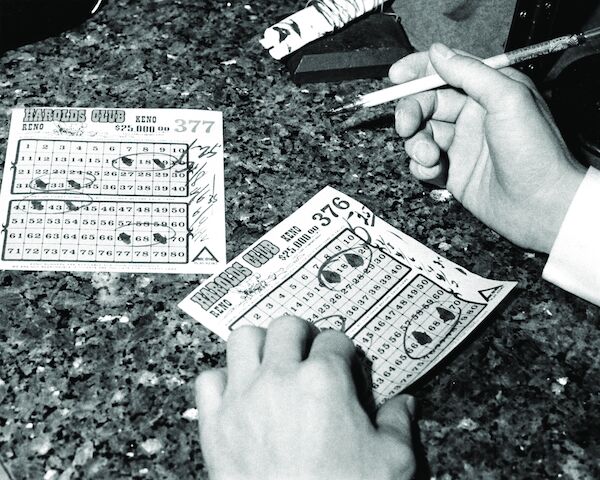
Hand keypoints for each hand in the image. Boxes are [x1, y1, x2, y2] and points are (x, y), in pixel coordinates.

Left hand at [195, 316, 415, 479]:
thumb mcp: (392, 463)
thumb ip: (399, 425)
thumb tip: (404, 405)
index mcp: (324, 380)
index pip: (335, 340)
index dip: (344, 353)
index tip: (345, 366)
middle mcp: (279, 378)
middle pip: (287, 325)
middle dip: (302, 336)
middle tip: (309, 355)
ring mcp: (242, 397)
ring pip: (243, 339)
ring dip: (259, 346)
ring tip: (272, 363)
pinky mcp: (215, 423)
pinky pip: (208, 380)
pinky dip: (222, 381)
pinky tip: (238, 394)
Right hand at [390, 43, 586, 252]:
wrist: (541, 205)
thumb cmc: (536, 152)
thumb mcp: (507, 99)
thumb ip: (470, 73)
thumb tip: (438, 53)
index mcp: (488, 92)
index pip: (446, 71)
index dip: (418, 71)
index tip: (396, 77)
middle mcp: (472, 116)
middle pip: (425, 104)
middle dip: (410, 112)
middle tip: (406, 126)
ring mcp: (461, 146)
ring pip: (420, 135)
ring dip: (416, 144)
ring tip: (429, 156)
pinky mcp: (453, 172)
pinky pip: (422, 164)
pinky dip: (420, 167)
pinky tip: (433, 171)